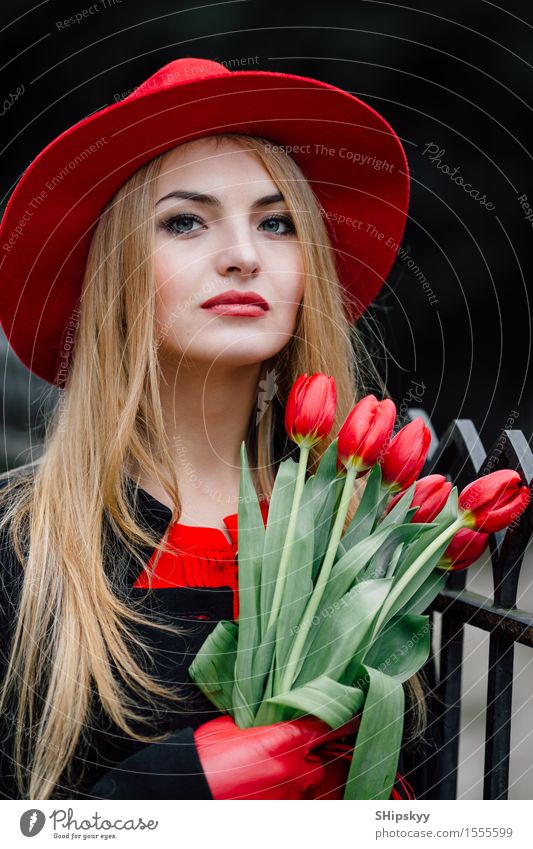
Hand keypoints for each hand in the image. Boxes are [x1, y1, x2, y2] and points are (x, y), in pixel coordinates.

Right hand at [193, 714, 358, 799]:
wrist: (186, 793)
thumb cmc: (203, 760)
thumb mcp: (230, 728)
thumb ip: (256, 724)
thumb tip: (264, 722)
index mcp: (284, 741)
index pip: (326, 725)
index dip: (341, 717)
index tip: (352, 712)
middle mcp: (294, 771)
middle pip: (317, 764)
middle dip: (305, 762)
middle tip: (284, 759)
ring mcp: (288, 799)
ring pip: (305, 789)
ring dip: (294, 784)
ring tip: (269, 781)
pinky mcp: (281, 819)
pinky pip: (293, 806)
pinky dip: (284, 801)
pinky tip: (264, 796)